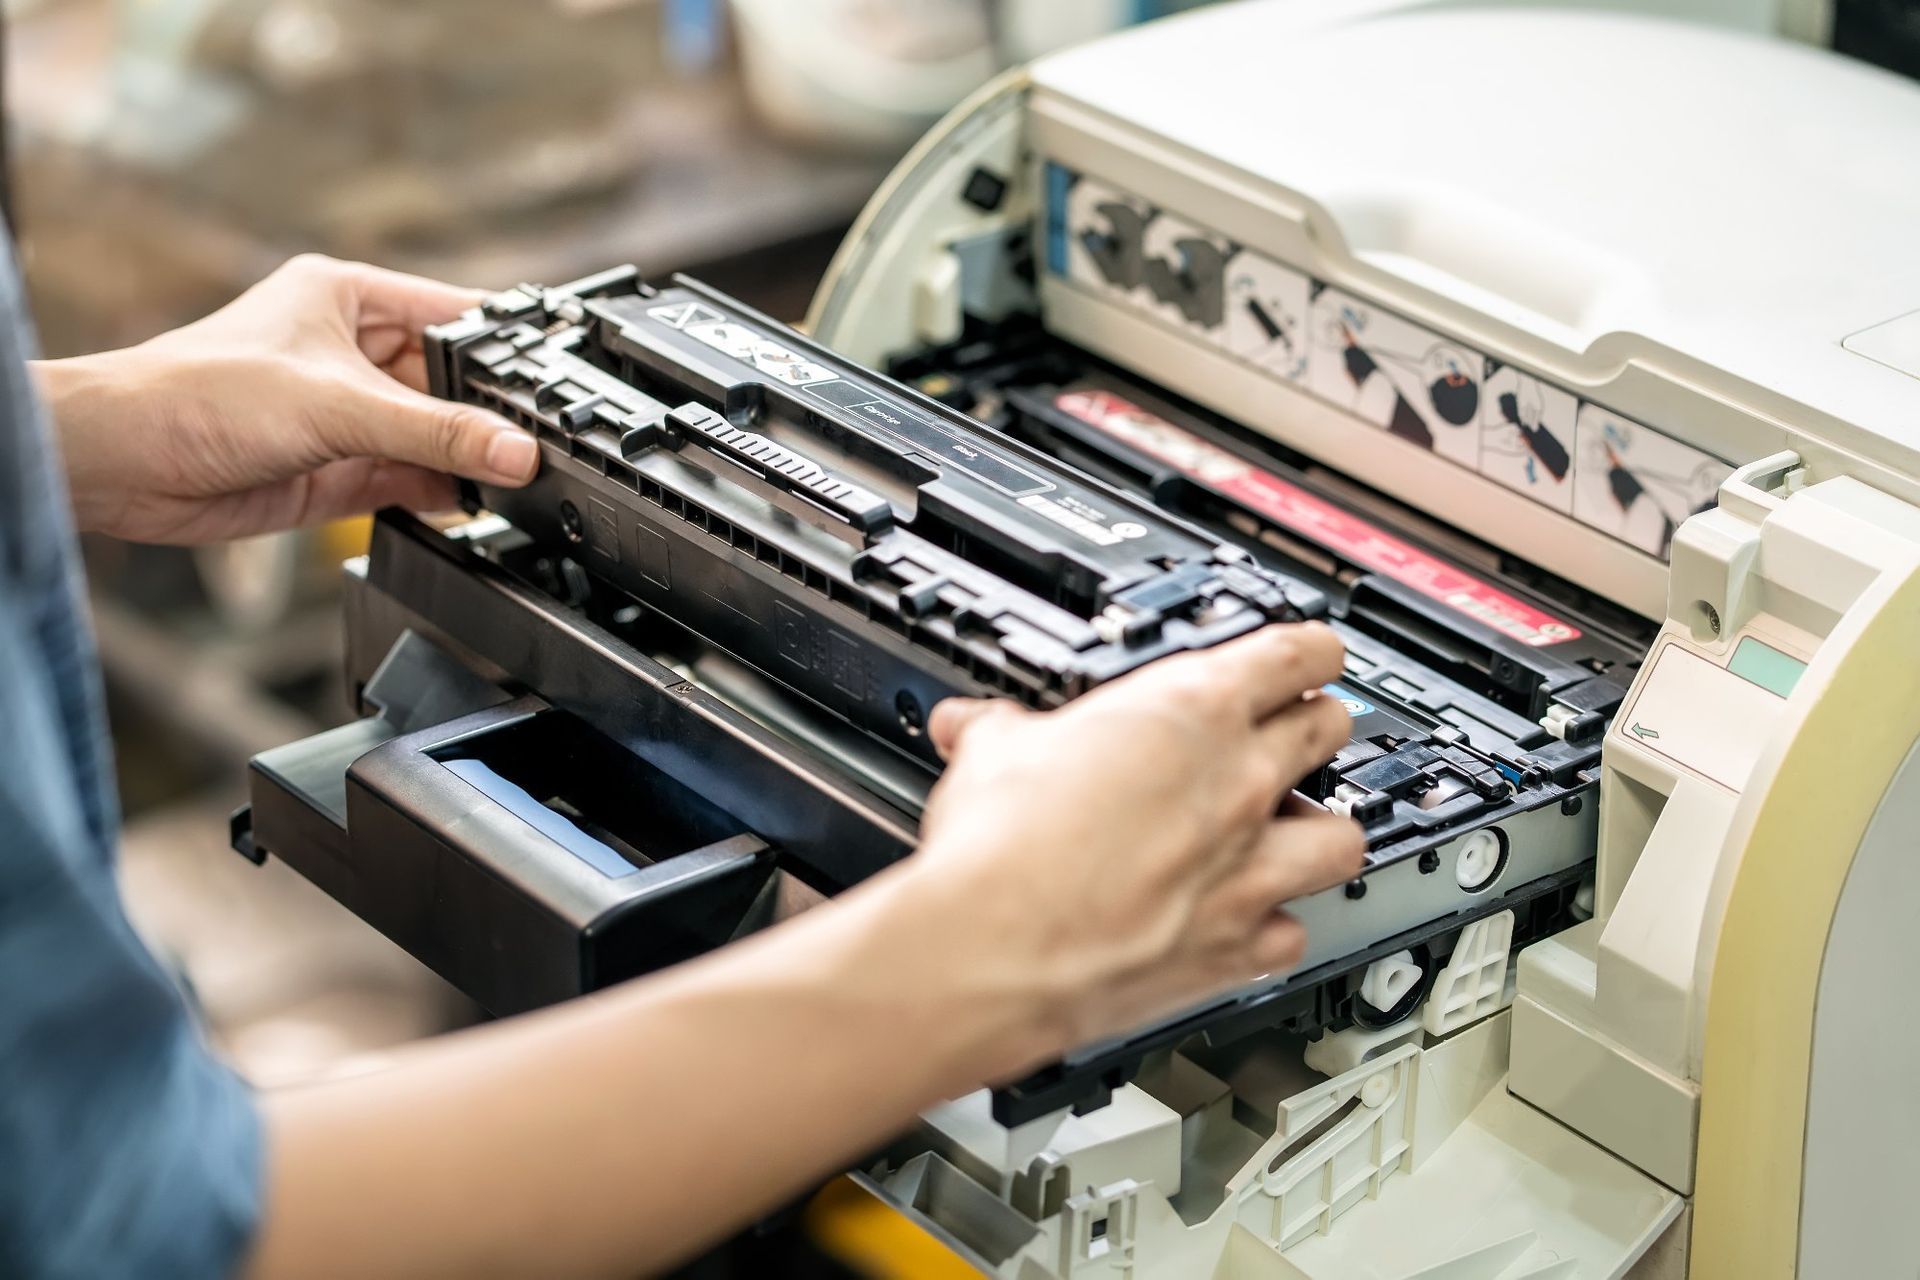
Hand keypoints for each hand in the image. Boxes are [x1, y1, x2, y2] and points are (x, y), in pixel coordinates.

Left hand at [33, 254, 534, 543]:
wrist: (126, 465)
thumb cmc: (197, 395)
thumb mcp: (339, 405)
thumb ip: (436, 432)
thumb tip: (513, 449)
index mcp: (349, 299)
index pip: (453, 316)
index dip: (504, 346)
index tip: (558, 379)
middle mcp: (352, 352)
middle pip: (450, 383)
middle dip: (491, 413)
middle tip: (543, 441)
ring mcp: (347, 414)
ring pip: (433, 435)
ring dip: (468, 458)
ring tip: (517, 477)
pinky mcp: (339, 469)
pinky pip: (411, 479)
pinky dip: (442, 493)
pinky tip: (472, 502)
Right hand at [887, 622, 1363, 1075]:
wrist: (993, 946)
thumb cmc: (1000, 847)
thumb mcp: (994, 750)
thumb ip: (999, 728)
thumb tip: (975, 723)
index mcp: (1192, 710)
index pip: (1296, 653)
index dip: (1311, 649)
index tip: (1308, 654)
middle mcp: (1239, 785)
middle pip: (1329, 731)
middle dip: (1315, 726)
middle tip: (1290, 732)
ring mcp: (1248, 870)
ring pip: (1342, 837)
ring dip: (1320, 830)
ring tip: (1289, 833)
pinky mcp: (1236, 948)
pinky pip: (1290, 935)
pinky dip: (1273, 928)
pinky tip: (1244, 923)